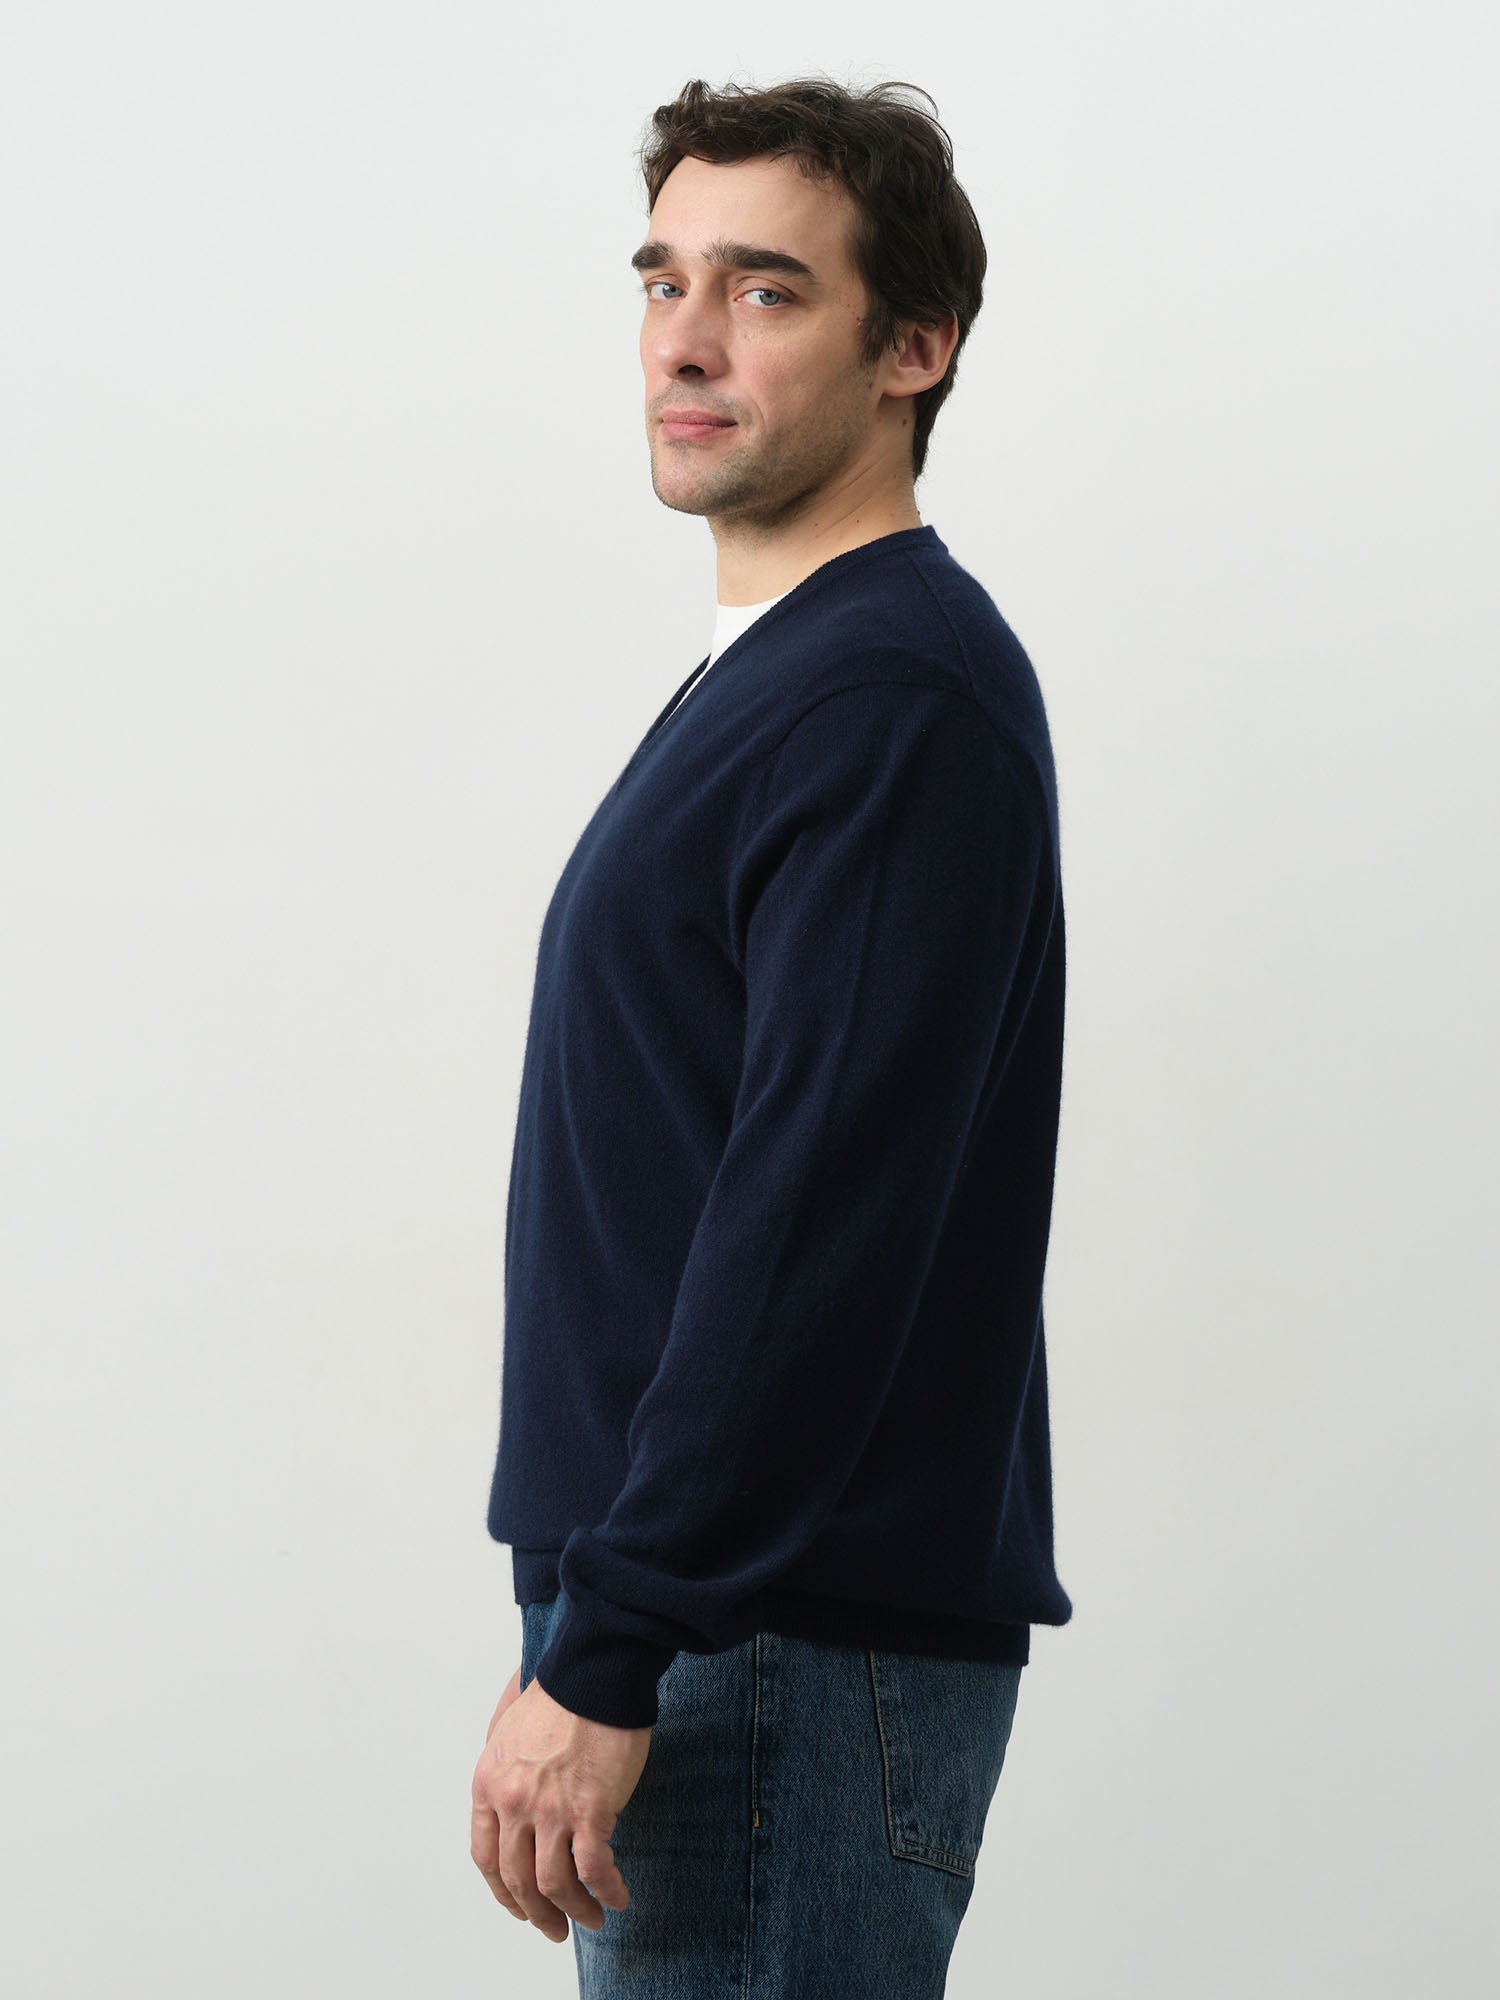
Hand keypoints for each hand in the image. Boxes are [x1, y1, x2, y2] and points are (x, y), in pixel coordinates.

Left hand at [470, 1666, 650, 1943]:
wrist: (595, 1672)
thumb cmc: (561, 1693)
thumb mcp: (509, 1730)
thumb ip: (506, 1771)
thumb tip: (516, 1803)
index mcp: (489, 1784)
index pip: (486, 1857)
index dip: (503, 1892)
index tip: (520, 1906)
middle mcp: (513, 1803)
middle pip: (517, 1880)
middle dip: (537, 1913)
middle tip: (555, 1928)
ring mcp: (550, 1810)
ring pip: (553, 1884)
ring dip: (574, 1910)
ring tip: (592, 1919)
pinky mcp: (590, 1810)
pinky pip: (593, 1869)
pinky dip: (605, 1891)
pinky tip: (616, 1897)